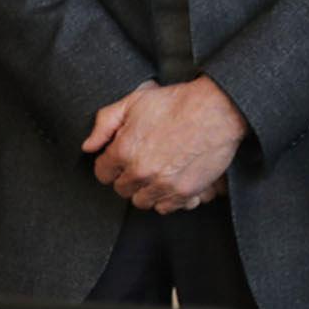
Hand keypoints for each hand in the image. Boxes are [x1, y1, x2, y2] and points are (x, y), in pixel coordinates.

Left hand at [83, 79, 245, 212]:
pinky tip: (171, 183)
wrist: (219, 109)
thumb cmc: (179, 103)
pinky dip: (166, 199)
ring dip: (146, 190)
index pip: (103, 173)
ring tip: (157, 174)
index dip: (111, 164)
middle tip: (143, 163)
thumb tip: (89, 146)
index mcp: (124, 151)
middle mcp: (140, 172)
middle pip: (122, 189)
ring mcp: (163, 184)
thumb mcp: (135, 101)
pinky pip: (165, 207)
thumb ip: (105, 123)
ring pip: (142, 201)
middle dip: (128, 177)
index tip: (122, 158)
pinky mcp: (185, 191)